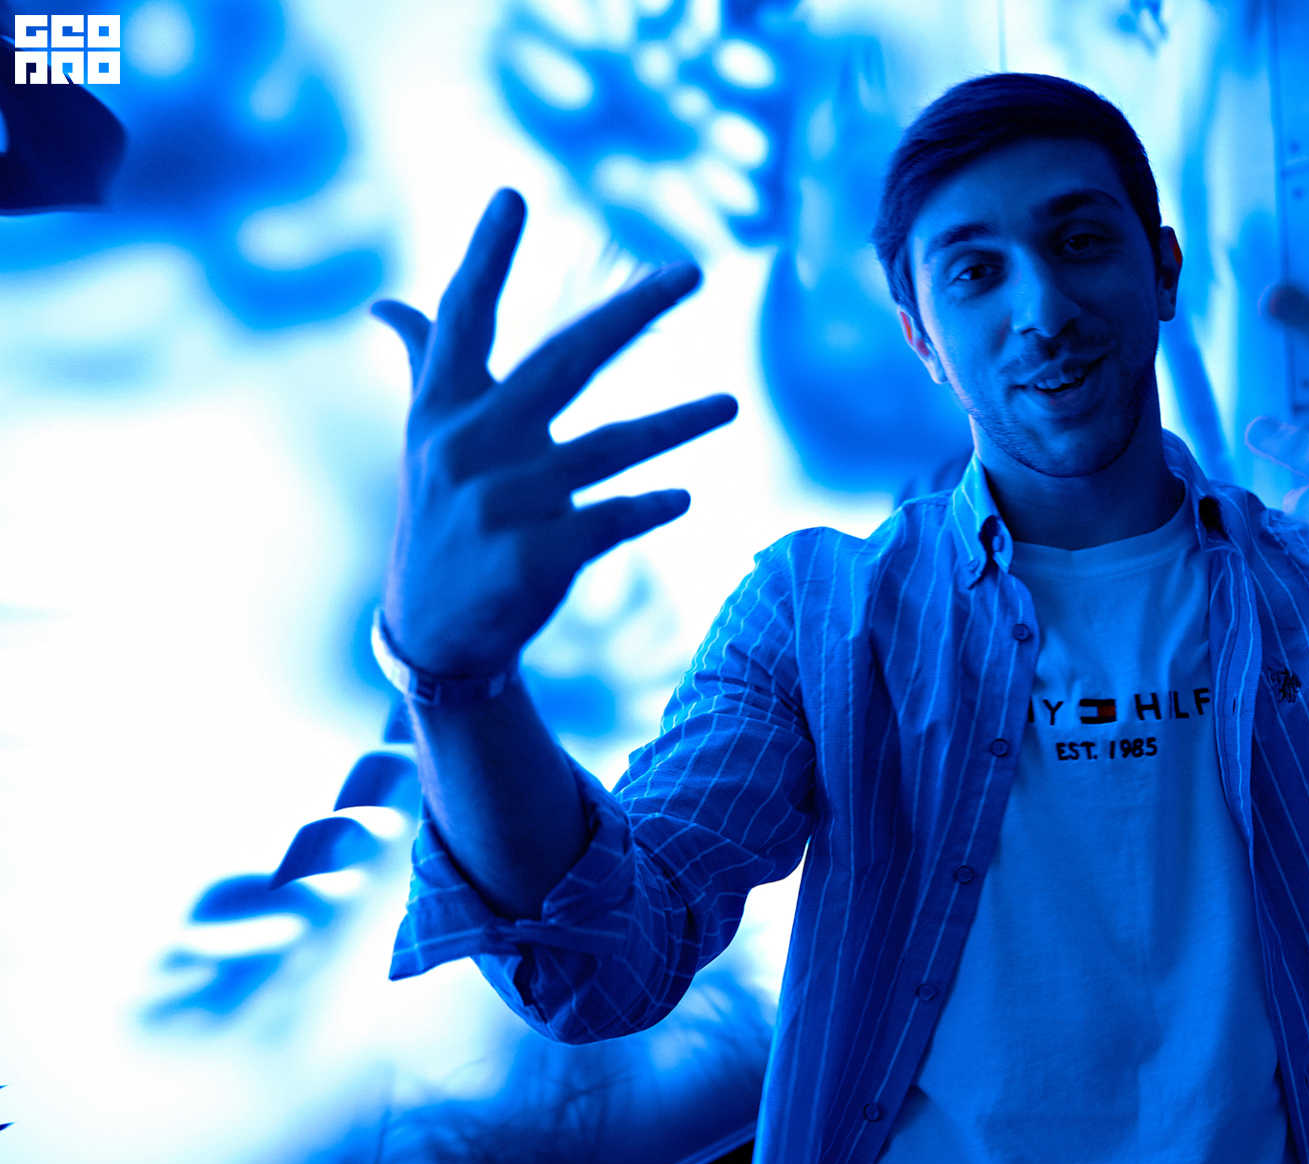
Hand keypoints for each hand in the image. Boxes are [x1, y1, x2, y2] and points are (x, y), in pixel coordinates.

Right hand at [374, 190, 736, 676]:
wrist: (432, 631)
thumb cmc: (441, 517)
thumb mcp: (424, 441)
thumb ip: (422, 366)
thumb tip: (385, 306)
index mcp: (442, 409)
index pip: (464, 318)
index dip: (486, 257)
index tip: (512, 195)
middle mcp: (469, 446)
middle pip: (564, 361)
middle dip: (630, 312)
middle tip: (692, 272)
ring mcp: (501, 503)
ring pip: (608, 448)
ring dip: (676, 424)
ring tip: (731, 406)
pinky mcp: (532, 556)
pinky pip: (608, 521)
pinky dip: (647, 508)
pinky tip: (682, 498)